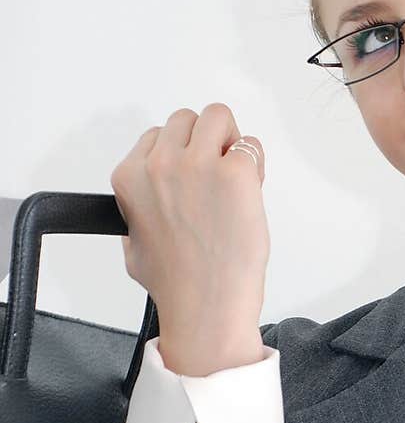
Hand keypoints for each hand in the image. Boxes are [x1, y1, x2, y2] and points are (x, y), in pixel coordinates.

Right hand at [111, 103, 269, 364]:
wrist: (205, 306)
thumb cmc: (176, 284)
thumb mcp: (133, 247)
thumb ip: (136, 216)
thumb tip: (147, 208)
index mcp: (130, 177)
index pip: (156, 137)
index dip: (180, 158)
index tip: (193, 183)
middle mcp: (161, 164)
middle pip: (186, 120)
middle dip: (204, 143)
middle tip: (218, 177)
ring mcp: (198, 165)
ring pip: (217, 116)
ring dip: (229, 141)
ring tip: (235, 178)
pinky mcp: (235, 172)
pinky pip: (251, 146)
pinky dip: (255, 164)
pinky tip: (250, 192)